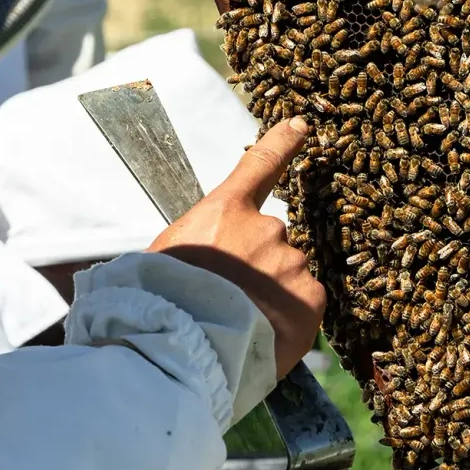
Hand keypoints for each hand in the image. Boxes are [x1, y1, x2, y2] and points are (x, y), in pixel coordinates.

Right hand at [151, 117, 326, 374]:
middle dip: (256, 266)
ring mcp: (290, 263)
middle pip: (270, 242)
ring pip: (287, 276)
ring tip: (240, 324)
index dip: (283, 143)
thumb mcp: (166, 255)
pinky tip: (262, 334)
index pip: (259, 166)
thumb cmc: (161, 300)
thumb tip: (198, 256)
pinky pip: (303, 305)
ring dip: (270, 295)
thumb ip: (198, 243)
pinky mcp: (309, 298)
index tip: (302, 126)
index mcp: (224, 211)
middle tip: (227, 300)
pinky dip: (287, 319)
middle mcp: (265, 229)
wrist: (182, 343)